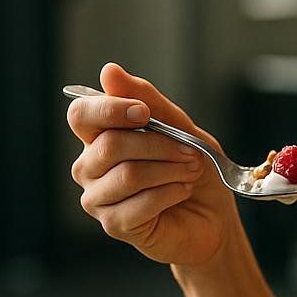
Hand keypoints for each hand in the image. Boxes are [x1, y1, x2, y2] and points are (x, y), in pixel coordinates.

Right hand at [68, 62, 236, 265]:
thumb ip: (148, 101)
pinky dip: (170, 193)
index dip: (111, 109)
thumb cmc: (194, 170)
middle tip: (190, 152)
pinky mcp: (114, 225)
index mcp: (99, 137)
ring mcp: (98, 198)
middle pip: (110, 144)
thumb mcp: (181, 127)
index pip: (82, 115)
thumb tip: (109, 71)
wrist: (214, 217)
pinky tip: (183, 191)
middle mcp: (90, 167)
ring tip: (191, 171)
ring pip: (128, 174)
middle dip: (159, 144)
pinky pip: (140, 203)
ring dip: (170, 169)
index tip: (145, 113)